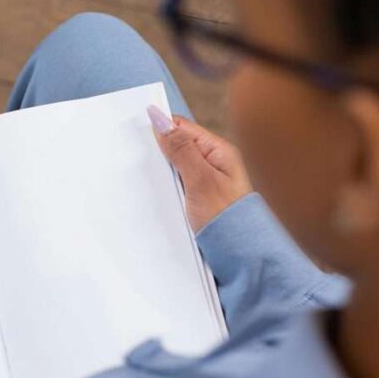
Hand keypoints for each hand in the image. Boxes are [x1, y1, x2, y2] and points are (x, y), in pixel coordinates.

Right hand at [148, 106, 252, 231]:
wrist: (239, 255)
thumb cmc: (227, 219)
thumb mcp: (200, 180)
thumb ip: (181, 150)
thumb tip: (162, 122)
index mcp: (219, 151)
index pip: (183, 128)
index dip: (160, 128)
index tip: (139, 132)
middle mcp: (214, 163)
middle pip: (177, 146)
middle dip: (159, 152)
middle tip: (143, 160)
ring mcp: (206, 181)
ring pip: (175, 167)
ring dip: (162, 172)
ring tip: (150, 180)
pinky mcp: (199, 198)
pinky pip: (177, 184)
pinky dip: (167, 187)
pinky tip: (160, 194)